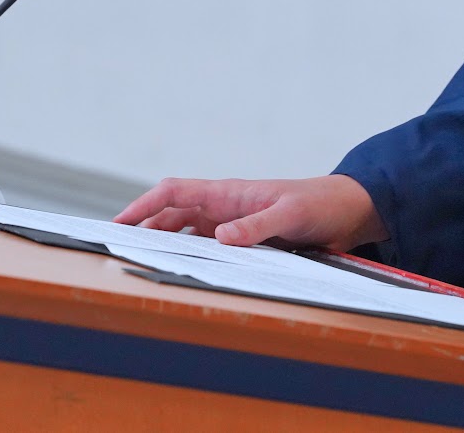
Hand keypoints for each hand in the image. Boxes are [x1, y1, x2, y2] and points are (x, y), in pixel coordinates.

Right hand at [112, 174, 385, 250]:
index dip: (143, 205)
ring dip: (165, 243)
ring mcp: (232, 223)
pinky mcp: (245, 240)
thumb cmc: (320, 203)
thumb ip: (257, 226)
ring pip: (187, 232)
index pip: (174, 192)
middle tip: (116, 249)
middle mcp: (224, 206)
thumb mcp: (290, 214)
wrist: (348, 210)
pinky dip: (192, 256)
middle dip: (144, 228)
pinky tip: (183, 271)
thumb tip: (221, 238)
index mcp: (228, 192)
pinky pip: (209, 248)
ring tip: (140, 262)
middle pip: (172, 214)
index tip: (119, 223)